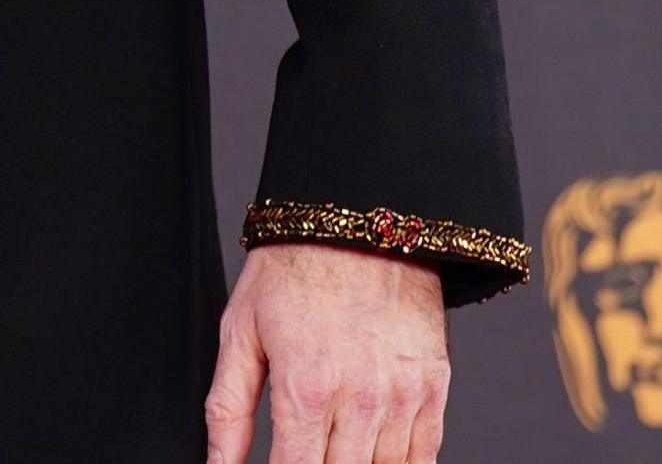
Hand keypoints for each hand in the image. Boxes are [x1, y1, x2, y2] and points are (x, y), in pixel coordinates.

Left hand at [205, 244, 448, 463]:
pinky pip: (423, 456)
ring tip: (333, 449)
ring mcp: (403, 396)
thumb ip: (227, 409)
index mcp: (305, 388)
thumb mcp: (240, 331)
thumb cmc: (294, 268)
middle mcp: (360, 399)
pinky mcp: (434, 387)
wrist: (357, 220)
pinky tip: (373, 456)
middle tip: (304, 451)